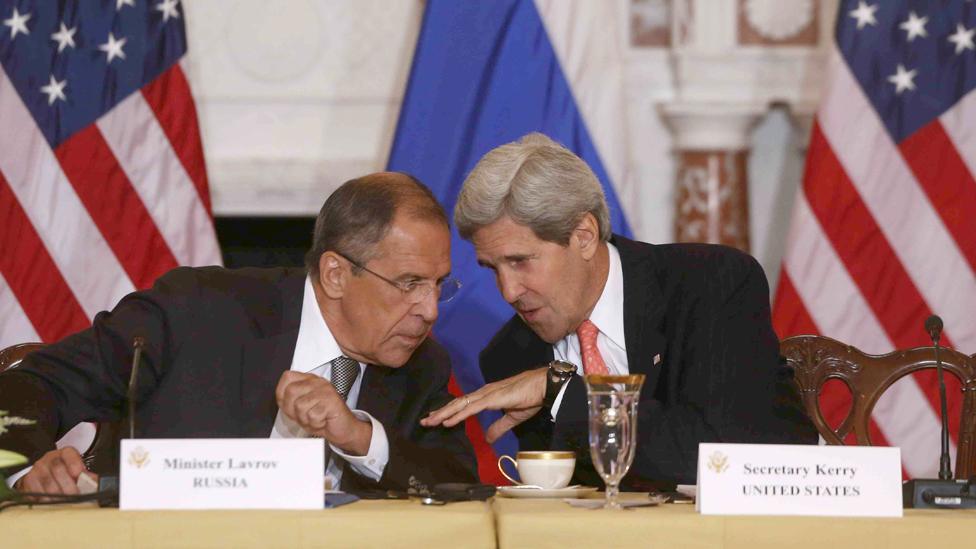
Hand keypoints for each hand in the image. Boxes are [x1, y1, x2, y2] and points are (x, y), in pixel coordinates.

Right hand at [15, 447, 95, 496]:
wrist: (43, 475)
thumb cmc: (65, 473)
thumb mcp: (77, 471)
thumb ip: (87, 476)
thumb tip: (96, 484)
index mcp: (64, 454)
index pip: (69, 454)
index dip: (75, 464)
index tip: (80, 475)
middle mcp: (49, 459)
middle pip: (58, 470)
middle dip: (69, 486)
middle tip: (76, 497)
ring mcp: (37, 470)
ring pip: (48, 485)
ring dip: (59, 497)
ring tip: (67, 504)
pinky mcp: (28, 483)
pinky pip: (37, 494)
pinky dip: (47, 502)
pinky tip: (54, 505)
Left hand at [275, 371, 371, 454]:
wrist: (343, 429)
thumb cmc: (323, 419)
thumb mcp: (301, 408)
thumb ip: (290, 400)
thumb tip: (280, 397)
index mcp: (309, 380)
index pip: (287, 377)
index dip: (283, 394)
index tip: (290, 405)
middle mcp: (317, 382)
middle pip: (291, 391)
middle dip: (294, 410)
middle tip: (305, 415)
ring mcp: (325, 390)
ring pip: (300, 405)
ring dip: (306, 419)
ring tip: (315, 418)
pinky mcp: (332, 400)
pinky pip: (313, 415)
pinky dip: (316, 424)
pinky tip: (323, 420)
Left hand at [420, 368, 546, 442]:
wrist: (544, 386)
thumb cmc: (531, 398)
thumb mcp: (512, 418)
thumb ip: (499, 427)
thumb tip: (488, 439)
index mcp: (487, 396)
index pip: (463, 404)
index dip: (449, 412)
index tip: (436, 419)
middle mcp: (483, 393)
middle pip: (457, 403)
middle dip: (440, 412)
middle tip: (424, 421)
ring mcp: (486, 394)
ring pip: (460, 405)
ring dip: (443, 414)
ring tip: (429, 422)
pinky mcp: (492, 398)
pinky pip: (471, 409)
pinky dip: (457, 415)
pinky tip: (447, 422)